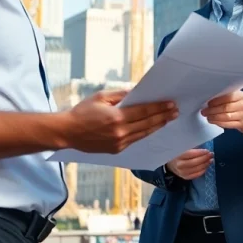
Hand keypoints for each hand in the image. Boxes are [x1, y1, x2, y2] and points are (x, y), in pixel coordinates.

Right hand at [60, 90, 177, 153]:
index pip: (144, 111)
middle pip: (148, 124)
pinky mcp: (116, 150)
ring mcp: (119, 143)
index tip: (171, 104)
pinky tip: (152, 128)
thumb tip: (137, 92)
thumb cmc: (82, 112)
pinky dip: (145, 133)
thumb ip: (121, 95)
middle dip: (163, 117)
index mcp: (117, 117)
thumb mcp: (101, 97)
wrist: (67, 133)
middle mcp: (120, 132)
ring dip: (157, 126)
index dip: (159, 107)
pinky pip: (135, 140)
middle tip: (175, 111)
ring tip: (168, 120)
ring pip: (144, 134)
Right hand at [166, 148, 213, 179]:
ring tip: (211, 160)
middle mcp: (179, 165)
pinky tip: (206, 166)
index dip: (200, 152)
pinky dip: (203, 171)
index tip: (207, 150)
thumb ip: (191, 147)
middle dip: (205, 158)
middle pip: (195, 162)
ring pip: (197, 169)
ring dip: (205, 164)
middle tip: (211, 154)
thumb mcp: (182, 147)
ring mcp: (182, 173)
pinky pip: (196, 175)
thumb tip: (203, 147)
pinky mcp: (185, 177)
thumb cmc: (177, 153)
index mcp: (178, 155)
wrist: (170, 164)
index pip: (191, 154)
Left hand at [201, 91, 242, 133]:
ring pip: (226, 117)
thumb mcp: (240, 97)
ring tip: (208, 117)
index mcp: (242, 96)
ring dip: (214, 118)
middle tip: (204, 111)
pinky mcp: (242, 125)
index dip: (216, 101)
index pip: (227, 97)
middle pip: (225, 108)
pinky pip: (228, 125)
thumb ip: (229, 96)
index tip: (208, 103)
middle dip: (212, 110)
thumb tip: (212, 99)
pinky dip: (219, 123)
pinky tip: (214, 122)